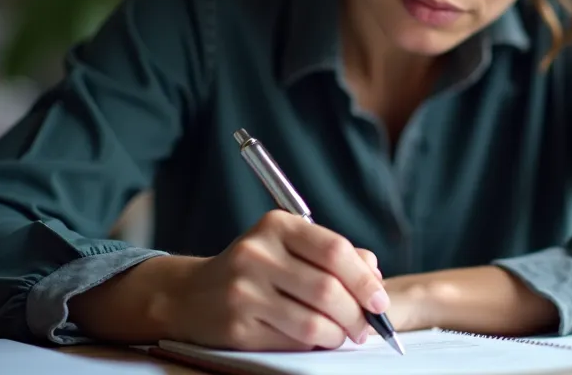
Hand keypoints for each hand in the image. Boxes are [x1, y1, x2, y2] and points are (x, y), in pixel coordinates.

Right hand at [163, 210, 387, 350]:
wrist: (191, 295)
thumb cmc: (253, 270)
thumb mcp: (288, 247)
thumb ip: (333, 255)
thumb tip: (374, 276)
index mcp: (276, 226)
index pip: (335, 251)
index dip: (365, 280)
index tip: (380, 300)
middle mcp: (257, 255)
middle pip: (328, 290)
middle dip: (357, 315)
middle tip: (366, 326)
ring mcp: (244, 292)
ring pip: (314, 324)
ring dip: (339, 335)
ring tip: (343, 334)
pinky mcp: (238, 327)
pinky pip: (293, 343)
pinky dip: (315, 345)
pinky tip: (317, 339)